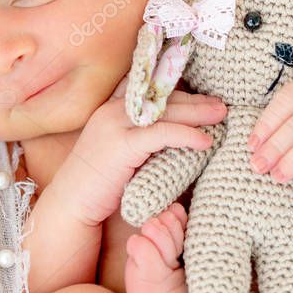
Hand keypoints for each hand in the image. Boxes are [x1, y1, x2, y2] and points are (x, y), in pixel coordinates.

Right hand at [52, 76, 227, 226]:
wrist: (71, 205)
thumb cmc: (98, 186)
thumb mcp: (121, 154)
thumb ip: (141, 140)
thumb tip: (176, 137)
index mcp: (111, 109)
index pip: (147, 89)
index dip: (173, 87)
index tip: (199, 92)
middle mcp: (112, 110)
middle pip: (161, 97)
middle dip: (194, 100)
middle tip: (220, 105)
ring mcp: (116, 125)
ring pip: (165, 111)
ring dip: (198, 112)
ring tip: (221, 115)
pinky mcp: (122, 144)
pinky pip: (162, 133)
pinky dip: (187, 135)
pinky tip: (205, 141)